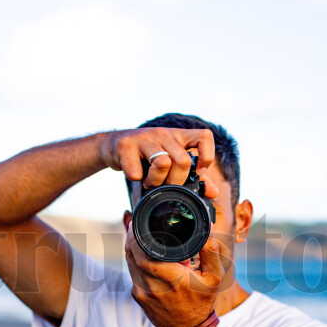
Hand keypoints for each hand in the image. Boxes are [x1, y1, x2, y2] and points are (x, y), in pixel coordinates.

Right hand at [99, 127, 218, 197]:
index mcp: (178, 136)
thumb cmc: (145, 156)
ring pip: (162, 163)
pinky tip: (134, 176)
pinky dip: (136, 179)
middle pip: (182, 160)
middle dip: (175, 181)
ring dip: (156, 181)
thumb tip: (214, 192)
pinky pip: (136, 171)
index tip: (198, 172)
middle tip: (164, 185)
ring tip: (149, 182)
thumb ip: (191, 176)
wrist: (112, 146)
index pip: (204, 137)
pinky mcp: (125, 145)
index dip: (207, 156)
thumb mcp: (169, 162)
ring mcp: (144, 137)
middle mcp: (164, 133)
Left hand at [125, 225, 225, 326]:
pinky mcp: (137, 297)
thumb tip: (208, 228)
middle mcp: (153, 287)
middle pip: (132, 256)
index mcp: (172, 279)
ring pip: (129, 264)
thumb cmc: (202, 302)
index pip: (144, 255)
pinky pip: (132, 273)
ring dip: (131, 247)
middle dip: (131, 238)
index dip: (136, 238)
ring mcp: (142, 293)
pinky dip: (134, 261)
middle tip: (135, 224)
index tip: (138, 224)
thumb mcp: (215, 277)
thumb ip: (211, 251)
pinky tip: (141, 253)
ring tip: (137, 234)